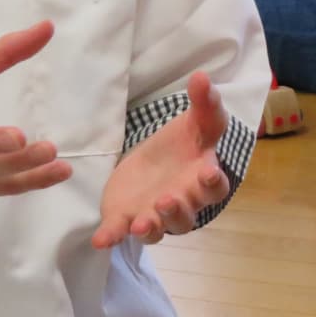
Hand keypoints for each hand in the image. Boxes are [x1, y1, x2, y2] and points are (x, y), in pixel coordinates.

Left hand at [93, 71, 230, 248]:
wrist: (156, 159)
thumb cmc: (184, 143)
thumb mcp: (197, 120)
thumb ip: (204, 102)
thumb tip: (201, 77)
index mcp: (202, 180)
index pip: (215, 188)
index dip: (213, 182)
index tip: (208, 172)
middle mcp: (181, 204)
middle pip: (185, 216)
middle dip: (176, 210)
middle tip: (167, 199)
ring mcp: (153, 214)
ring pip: (157, 230)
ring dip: (150, 228)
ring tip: (140, 224)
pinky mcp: (125, 216)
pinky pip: (119, 231)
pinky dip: (111, 237)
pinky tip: (101, 239)